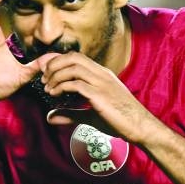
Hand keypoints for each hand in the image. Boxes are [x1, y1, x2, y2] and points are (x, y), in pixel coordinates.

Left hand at [38, 51, 158, 142]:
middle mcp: (101, 74)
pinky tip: (55, 95)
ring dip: (56, 75)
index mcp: (101, 74)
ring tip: (47, 87)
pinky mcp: (100, 95)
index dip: (58, 61)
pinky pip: (76, 84)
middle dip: (54, 65)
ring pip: (73, 67)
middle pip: (73, 57)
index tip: (46, 72)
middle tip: (44, 78)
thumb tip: (50, 117)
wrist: (141, 126)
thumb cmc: (120, 120)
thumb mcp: (91, 115)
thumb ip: (70, 114)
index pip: (76, 57)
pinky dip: (62, 87)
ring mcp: (102, 83)